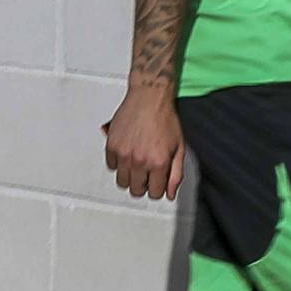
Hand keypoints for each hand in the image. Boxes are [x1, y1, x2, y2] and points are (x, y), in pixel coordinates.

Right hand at [103, 84, 184, 199]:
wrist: (149, 97)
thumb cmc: (165, 118)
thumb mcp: (179, 148)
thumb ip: (176, 174)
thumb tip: (170, 193)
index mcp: (158, 163)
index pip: (155, 193)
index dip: (157, 189)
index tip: (157, 182)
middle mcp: (140, 160)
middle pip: (136, 191)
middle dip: (143, 186)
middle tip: (147, 175)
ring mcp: (124, 154)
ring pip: (122, 182)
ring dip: (130, 177)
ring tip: (136, 166)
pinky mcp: (112, 145)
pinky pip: (111, 166)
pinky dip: (118, 163)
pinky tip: (127, 154)